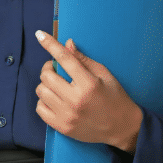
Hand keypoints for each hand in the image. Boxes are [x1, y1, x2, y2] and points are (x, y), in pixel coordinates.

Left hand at [34, 30, 142, 152]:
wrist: (121, 127)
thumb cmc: (115, 97)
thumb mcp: (104, 74)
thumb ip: (83, 59)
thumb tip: (67, 44)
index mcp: (89, 84)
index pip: (65, 59)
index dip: (50, 44)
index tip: (40, 35)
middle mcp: (76, 100)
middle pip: (47, 75)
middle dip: (49, 67)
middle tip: (56, 68)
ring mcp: (67, 115)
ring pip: (41, 91)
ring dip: (45, 84)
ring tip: (56, 84)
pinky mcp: (62, 127)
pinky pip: (40, 109)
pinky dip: (43, 100)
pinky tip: (53, 98)